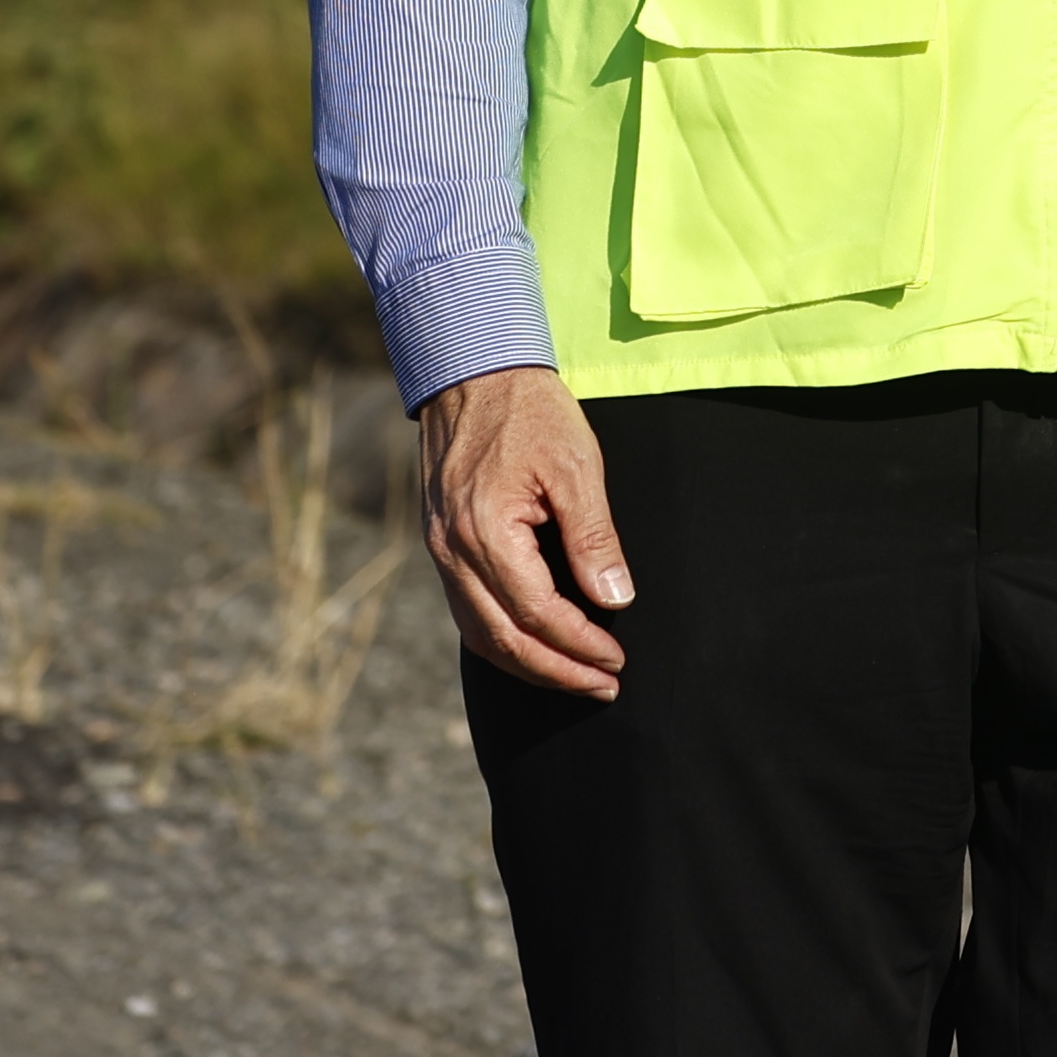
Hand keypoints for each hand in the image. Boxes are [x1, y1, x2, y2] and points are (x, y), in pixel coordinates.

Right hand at [418, 364, 633, 698]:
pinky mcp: (441, 545)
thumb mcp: (577, 465)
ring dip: (528, 663)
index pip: (536, 614)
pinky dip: (502, 638)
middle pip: (503, 639)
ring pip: (479, 634)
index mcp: (484, 532)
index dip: (579, 645)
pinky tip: (534, 645)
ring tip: (576, 676)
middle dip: (557, 671)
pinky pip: (467, 611)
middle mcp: (451, 552)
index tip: (616, 660)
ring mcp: (439, 551)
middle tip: (603, 685)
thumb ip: (593, 537)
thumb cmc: (531, 410)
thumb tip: (614, 599)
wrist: (474, 371)